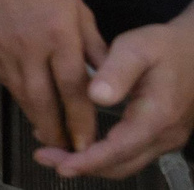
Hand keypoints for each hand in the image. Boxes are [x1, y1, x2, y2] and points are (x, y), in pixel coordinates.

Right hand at [0, 0, 107, 157]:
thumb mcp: (79, 11)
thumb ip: (95, 48)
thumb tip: (109, 82)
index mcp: (60, 35)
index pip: (73, 88)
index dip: (81, 119)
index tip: (88, 141)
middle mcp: (31, 46)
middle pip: (43, 100)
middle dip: (56, 130)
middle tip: (68, 149)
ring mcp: (5, 49)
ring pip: (22, 96)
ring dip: (37, 119)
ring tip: (51, 134)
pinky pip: (6, 82)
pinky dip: (20, 99)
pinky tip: (31, 106)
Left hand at [36, 17, 193, 177]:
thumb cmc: (164, 46)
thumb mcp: (137, 48)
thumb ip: (117, 72)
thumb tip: (96, 96)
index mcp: (157, 116)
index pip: (120, 149)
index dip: (88, 161)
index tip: (60, 164)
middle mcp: (164, 135)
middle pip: (120, 165)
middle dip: (82, 166)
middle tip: (45, 157)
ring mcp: (165, 139)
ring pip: (126, 164)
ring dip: (92, 163)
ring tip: (55, 152)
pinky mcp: (161, 136)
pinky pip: (131, 154)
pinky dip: (104, 155)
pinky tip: (81, 143)